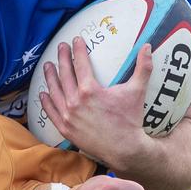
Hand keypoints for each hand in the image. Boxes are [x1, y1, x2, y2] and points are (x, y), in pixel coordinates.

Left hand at [39, 38, 153, 168]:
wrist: (124, 149)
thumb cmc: (131, 120)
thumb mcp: (137, 92)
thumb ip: (143, 68)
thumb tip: (147, 46)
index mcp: (89, 90)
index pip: (80, 64)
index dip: (77, 50)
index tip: (76, 40)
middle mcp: (75, 102)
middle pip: (64, 74)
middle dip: (62, 58)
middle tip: (60, 47)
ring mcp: (68, 116)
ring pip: (54, 91)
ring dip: (50, 77)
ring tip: (47, 65)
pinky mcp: (66, 129)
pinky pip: (51, 113)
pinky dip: (46, 102)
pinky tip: (43, 94)